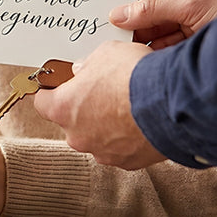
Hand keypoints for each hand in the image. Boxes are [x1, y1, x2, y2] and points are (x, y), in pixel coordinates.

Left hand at [33, 42, 164, 168]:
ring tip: (129, 107)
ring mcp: (103, 152)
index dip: (52, 92)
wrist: (174, 102)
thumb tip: (84, 70)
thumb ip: (88, 64)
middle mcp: (77, 136)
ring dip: (107, 125)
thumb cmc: (134, 76)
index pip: (43, 102)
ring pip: (97, 137)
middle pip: (71, 121)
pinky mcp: (128, 162)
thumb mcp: (105, 53)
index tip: (61, 86)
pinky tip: (142, 121)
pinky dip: (129, 138)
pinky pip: (122, 148)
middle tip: (104, 92)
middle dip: (85, 108)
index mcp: (63, 108)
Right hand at [112, 0, 216, 48]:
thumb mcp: (191, 4)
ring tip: (119, 51)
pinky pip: (169, 50)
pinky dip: (154, 55)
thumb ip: (152, 9)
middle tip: (107, 36)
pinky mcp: (199, 48)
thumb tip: (118, 13)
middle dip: (132, 25)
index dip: (127, 1)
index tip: (105, 15)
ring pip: (159, 34)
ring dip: (142, 43)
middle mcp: (192, 2)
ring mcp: (196, 26)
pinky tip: (139, 60)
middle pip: (152, 13)